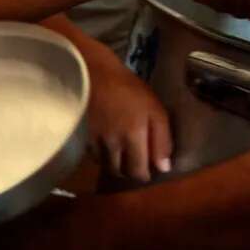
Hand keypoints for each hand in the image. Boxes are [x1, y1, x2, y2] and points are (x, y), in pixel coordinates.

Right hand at [87, 61, 172, 181]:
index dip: (145, 175)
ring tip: (123, 159)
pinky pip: (95, 156)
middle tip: (137, 165)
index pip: (139, 171)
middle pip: (121, 172)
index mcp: (134, 137)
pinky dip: (103, 157)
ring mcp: (97, 141)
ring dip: (116, 166)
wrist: (96, 74)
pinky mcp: (85, 137)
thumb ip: (162, 140)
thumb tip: (164, 167)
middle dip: (130, 173)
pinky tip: (108, 148)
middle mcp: (114, 144)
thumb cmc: (130, 89)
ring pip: (106, 166)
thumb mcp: (156, 110)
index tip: (150, 170)